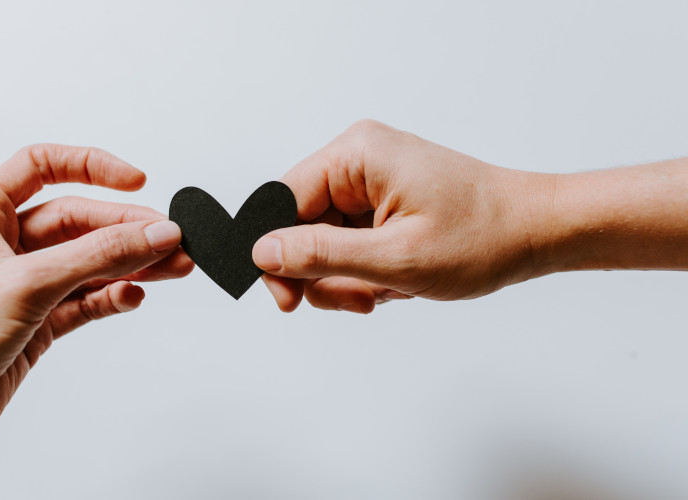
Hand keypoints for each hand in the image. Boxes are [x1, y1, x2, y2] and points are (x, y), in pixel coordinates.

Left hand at [0, 145, 192, 493]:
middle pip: (79, 220)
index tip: (135, 181)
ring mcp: (23, 287)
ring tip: (172, 267)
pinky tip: (131, 297)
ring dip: (131, 264)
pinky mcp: (37, 324)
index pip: (42, 166)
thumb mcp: (27, 285)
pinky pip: (86, 300)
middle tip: (171, 240)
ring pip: (89, 262)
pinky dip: (112, 297)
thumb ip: (98, 256)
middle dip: (128, 229)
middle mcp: (2, 247)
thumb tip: (153, 232)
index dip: (91, 167)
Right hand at [252, 119, 553, 312]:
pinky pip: (350, 243)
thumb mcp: (395, 257)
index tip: (288, 300)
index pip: (281, 202)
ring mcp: (372, 181)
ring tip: (389, 289)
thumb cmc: (483, 236)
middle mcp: (359, 160)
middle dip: (325, 273)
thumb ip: (321, 255)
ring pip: (325, 242)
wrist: (537, 232)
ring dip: (349, 278)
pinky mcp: (383, 202)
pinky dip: (366, 271)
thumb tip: (262, 252)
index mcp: (356, 155)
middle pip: (301, 226)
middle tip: (360, 298)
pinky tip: (397, 280)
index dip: (277, 254)